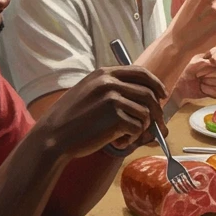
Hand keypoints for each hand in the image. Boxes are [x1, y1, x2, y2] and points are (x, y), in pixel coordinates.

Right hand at [38, 66, 166, 157]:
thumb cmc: (71, 119)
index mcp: (104, 73)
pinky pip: (137, 128)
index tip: (162, 95)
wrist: (53, 136)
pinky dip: (131, 139)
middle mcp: (110, 82)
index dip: (156, 84)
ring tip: (126, 136)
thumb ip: (112, 88)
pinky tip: (118, 142)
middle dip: (157, 112)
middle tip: (157, 125)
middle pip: (149, 94)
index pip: (141, 73)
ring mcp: (113, 98)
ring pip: (145, 113)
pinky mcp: (116, 116)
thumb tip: (146, 97)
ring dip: (141, 128)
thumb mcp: (88, 92)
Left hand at [173, 47, 215, 101]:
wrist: (183, 89)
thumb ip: (204, 62)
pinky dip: (208, 90)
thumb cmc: (188, 74)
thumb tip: (215, 63)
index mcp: (213, 58)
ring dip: (207, 81)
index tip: (213, 60)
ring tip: (200, 81)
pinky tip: (202, 88)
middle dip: (208, 71)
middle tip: (198, 74)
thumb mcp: (192, 65)